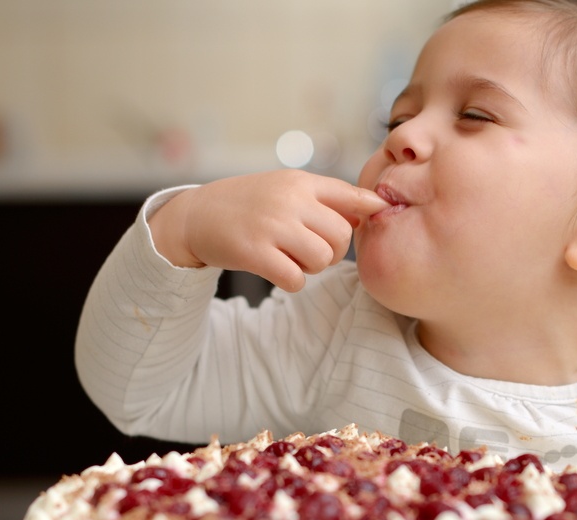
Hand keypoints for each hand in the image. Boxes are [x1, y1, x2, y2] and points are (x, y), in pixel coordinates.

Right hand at [149, 170, 388, 291]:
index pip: (350, 194)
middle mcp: (289, 200)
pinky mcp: (254, 252)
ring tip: (290, 257)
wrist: (197, 215)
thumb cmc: (250, 204)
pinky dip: (292, 281)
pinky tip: (277, 269)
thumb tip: (369, 211)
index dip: (370, 206)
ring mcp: (271, 226)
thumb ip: (326, 198)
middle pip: (341, 237)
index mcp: (300, 182)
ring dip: (311, 267)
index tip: (380, 212)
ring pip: (322, 259)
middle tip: (309, 249)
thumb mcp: (286, 188)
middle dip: (331, 251)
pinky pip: (296, 279)